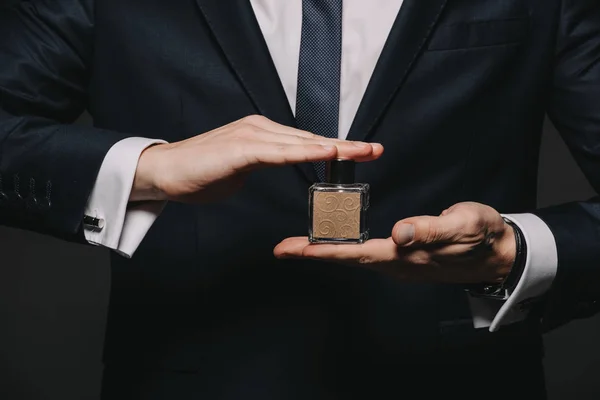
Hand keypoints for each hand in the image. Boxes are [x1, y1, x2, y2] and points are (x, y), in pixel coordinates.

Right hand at [131, 115, 383, 201]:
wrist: (163, 172)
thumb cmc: (199, 172)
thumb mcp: (240, 169)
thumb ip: (260, 163)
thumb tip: (273, 164)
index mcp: (262, 135)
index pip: (305, 142)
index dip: (335, 147)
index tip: (362, 152)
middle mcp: (260, 129)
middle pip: (309, 139)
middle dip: (345, 146)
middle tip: (375, 149)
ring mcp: (251, 136)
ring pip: (299, 142)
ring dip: (333, 147)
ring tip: (361, 151)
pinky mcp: (240, 148)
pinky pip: (278, 152)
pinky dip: (304, 153)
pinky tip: (325, 153)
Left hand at [274, 202, 515, 283]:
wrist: (499, 253)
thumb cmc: (483, 235)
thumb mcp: (464, 224)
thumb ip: (432, 229)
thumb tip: (400, 233)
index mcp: (407, 255)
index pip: (355, 253)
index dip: (323, 251)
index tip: (293, 249)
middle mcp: (398, 263)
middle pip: (347, 258)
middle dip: (313, 253)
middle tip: (283, 247)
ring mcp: (401, 263)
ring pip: (355, 257)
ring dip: (326, 251)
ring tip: (299, 244)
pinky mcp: (405, 257)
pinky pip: (367, 254)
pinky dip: (345, 248)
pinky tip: (336, 240)